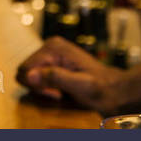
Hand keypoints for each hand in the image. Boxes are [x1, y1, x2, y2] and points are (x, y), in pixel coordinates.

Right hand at [16, 37, 132, 114]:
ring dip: (43, 87)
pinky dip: (46, 85)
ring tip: (62, 93)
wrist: (116, 90)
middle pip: (25, 70)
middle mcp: (50, 45)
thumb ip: (55, 78)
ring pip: (30, 73)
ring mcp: (51, 51)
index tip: (56, 94)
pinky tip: (61, 89)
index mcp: (53, 48)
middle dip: (38, 86)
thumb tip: (29, 74)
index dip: (36, 86)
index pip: (25, 69)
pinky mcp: (54, 59)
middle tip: (59, 95)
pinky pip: (38, 74)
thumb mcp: (81, 86)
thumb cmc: (102, 91)